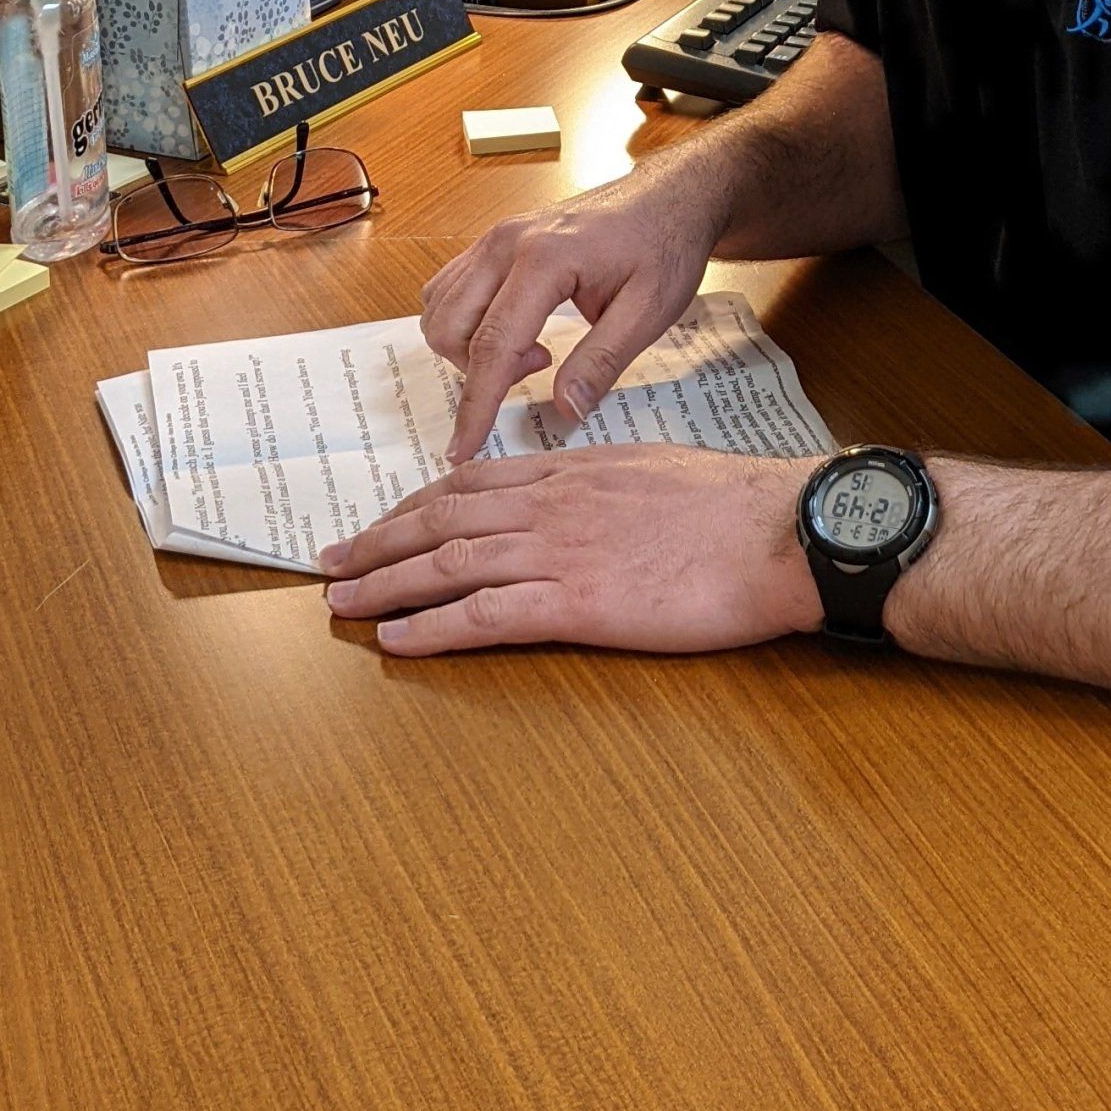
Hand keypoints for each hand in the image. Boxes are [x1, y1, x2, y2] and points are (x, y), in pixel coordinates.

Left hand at [320, 448, 823, 655]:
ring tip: (341, 600)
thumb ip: (610, 486)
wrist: (779, 531)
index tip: (385, 520)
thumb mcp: (659, 473)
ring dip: (385, 582)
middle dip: (379, 540)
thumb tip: (593, 501)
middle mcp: (552, 504)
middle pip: (441, 517)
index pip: (472, 482)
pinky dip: (432, 628)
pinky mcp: (576, 604)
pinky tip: (395, 639)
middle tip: (331, 559)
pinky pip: (484, 616)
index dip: (417, 503)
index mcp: (574, 472)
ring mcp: (560, 552)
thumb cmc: (737, 508)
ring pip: (447, 562)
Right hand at [424, 163, 724, 460]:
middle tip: (540, 368)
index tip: (463, 448)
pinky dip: (467, 322)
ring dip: (470, 346)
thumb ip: (602, 361)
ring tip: (534, 350)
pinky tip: (517, 329)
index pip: (493, 346)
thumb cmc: (664, 245)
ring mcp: (495, 237)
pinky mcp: (495, 240)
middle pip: (450, 327)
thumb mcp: (649, 311)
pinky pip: (451, 288)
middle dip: (478, 371)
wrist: (669, 197)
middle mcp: (506, 242)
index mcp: (544, 258)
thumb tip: (565, 409)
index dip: (476, 405)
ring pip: (441, 307)